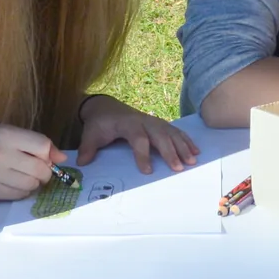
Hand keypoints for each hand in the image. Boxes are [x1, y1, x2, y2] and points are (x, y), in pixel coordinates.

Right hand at [0, 123, 63, 201]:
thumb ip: (33, 143)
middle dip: (44, 173)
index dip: (48, 154)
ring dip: (33, 184)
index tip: (45, 158)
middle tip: (36, 172)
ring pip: (32, 184)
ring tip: (22, 178)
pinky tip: (13, 185)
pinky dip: (22, 192)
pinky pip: (20, 195)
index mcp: (4, 134)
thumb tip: (62, 157)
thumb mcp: (4, 136)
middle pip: (40, 168)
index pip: (42, 145)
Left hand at [75, 94, 199, 173]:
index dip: (143, 154)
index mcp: (127, 123)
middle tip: (178, 168)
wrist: (105, 107)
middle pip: (160, 135)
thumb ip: (87, 148)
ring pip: (171, 133)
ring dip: (183, 146)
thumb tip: (82, 163)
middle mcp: (144, 121)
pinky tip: (195, 151)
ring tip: (192, 161)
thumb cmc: (99, 123)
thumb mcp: (90, 134)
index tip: (147, 171)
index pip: (138, 138)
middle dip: (170, 151)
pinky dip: (186, 140)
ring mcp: (153, 121)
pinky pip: (175, 132)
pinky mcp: (159, 124)